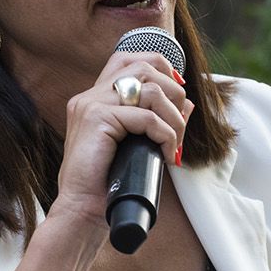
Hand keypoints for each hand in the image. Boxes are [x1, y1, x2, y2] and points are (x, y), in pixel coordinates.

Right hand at [50, 50, 190, 230]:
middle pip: (143, 68)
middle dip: (173, 93)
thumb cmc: (108, 183)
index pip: (128, 59)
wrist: (83, 210)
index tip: (178, 90)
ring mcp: (91, 105)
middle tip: (178, 126)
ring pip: (149, 89)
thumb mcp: (137, 144)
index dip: (159, 66)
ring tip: (173, 144)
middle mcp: (90, 96)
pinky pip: (146, 117)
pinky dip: (165, 135)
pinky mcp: (97, 119)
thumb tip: (187, 102)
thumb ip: (156, 119)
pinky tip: (165, 154)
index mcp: (94, 99)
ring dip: (173, 117)